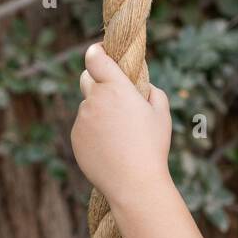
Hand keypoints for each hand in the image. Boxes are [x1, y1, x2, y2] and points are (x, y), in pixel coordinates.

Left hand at [71, 42, 172, 205]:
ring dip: (98, 112)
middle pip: (86, 78)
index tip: (99, 54)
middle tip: (113, 97)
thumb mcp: (161, 114)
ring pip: (87, 107)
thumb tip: (142, 86)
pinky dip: (92, 132)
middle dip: (97, 82)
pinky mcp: (76, 138)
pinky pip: (83, 127)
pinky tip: (110, 148)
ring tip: (119, 135)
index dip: (96, 53)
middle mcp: (94, 99)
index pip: (94, 57)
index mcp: (115, 87)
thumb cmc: (152, 148)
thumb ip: (152, 91)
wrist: (134, 184)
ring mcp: (82, 119)